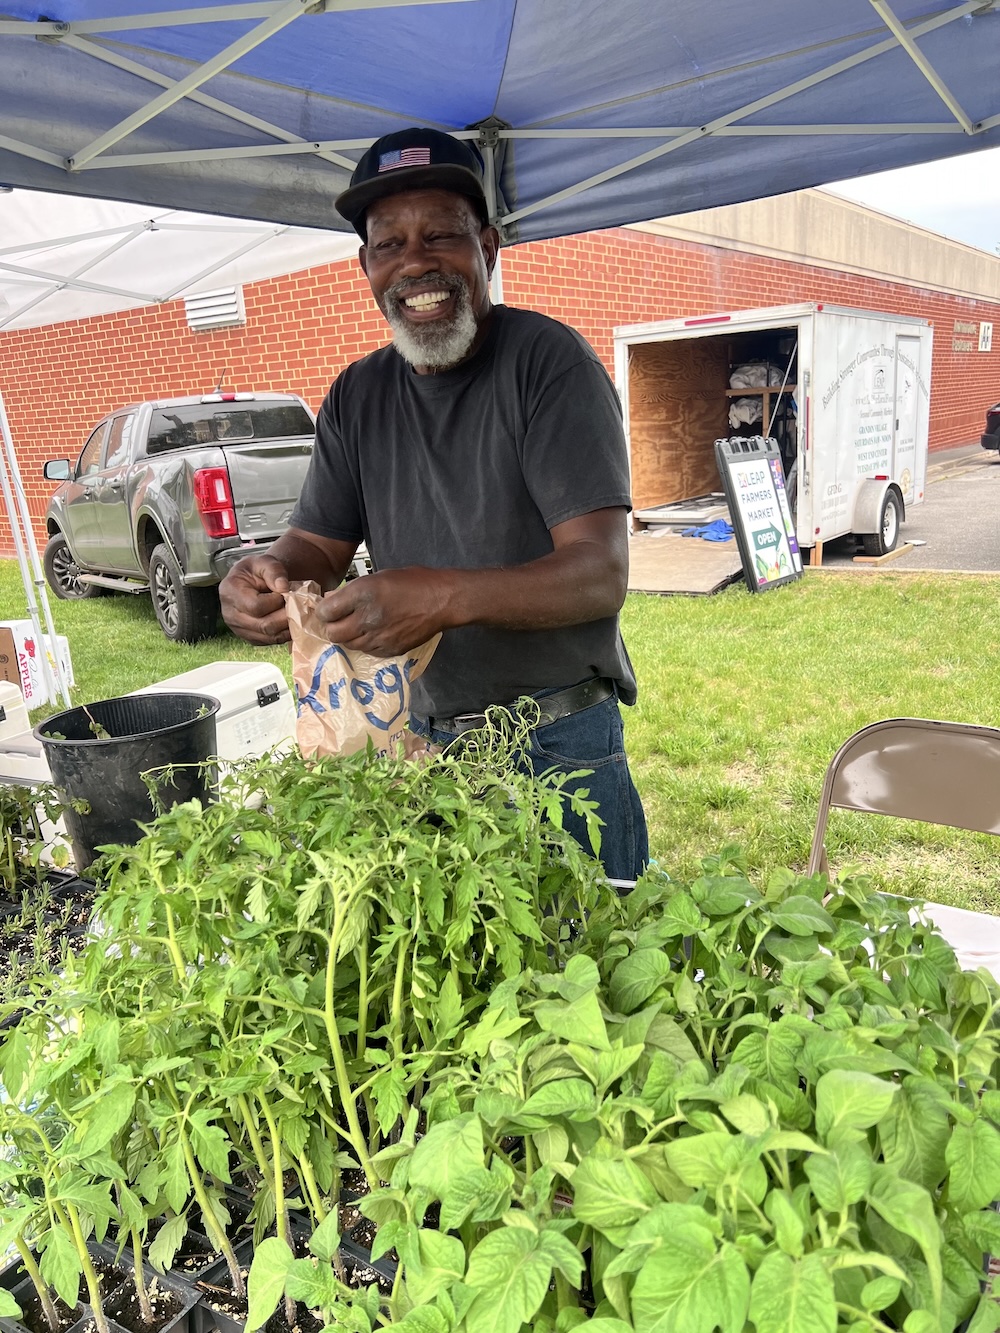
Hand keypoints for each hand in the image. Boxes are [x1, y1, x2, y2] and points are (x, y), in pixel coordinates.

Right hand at [219, 553, 291, 644]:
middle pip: (263, 625)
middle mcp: (230, 614)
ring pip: (268, 637)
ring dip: (287, 627)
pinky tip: (290, 621)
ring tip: (295, 613)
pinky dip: (284, 634)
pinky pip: (270, 641)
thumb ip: (274, 570)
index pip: (256, 606)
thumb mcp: (265, 561)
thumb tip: (283, 588)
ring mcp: (238, 629)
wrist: (252, 581)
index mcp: (230, 591)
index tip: (285, 593)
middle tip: (297, 606)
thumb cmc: (257, 570)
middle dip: (285, 616)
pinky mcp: (249, 637)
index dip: (276, 601)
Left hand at [314, 567, 450, 655]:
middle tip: (341, 620)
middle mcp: (366, 618)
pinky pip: (367, 651)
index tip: (330, 609)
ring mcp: (378, 637)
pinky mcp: (389, 650)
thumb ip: (352, 591)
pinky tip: (375, 633)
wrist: (442, 600)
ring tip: (359, 626)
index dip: (324, 611)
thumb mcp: (378, 576)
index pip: (325, 612)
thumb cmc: (412, 582)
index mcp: (362, 594)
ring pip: (348, 645)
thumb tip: (331, 599)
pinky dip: (366, 644)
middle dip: (333, 626)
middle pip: (333, 633)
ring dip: (349, 636)